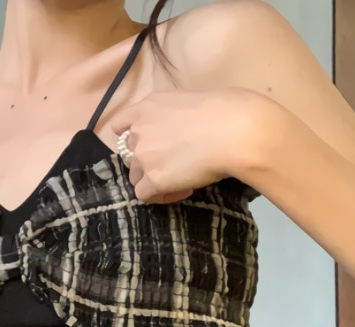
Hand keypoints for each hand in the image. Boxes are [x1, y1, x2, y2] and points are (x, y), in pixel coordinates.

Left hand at [111, 87, 259, 203]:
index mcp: (147, 106)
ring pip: (136, 177)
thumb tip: (180, 129)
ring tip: (181, 179)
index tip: (146, 145)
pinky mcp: (153, 180)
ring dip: (154, 180)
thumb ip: (173, 116)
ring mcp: (144, 156)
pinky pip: (144, 195)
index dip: (130, 138)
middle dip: (148, 162)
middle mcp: (139, 130)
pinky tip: (182, 190)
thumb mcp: (190, 101)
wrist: (234, 131)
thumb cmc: (226, 110)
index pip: (120, 126)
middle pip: (130, 155)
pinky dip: (161, 196)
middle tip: (174, 165)